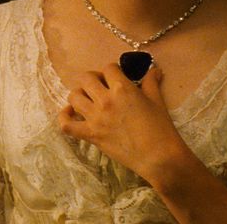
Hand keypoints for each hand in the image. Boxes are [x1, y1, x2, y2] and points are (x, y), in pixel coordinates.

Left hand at [57, 63, 191, 178]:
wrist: (159, 157)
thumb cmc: (161, 129)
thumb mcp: (157, 101)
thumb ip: (151, 82)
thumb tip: (155, 69)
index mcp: (122, 88)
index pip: (108, 68)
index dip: (112, 71)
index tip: (117, 78)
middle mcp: (105, 100)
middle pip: (86, 78)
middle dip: (93, 78)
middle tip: (102, 86)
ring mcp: (95, 118)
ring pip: (74, 97)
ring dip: (80, 94)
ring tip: (89, 99)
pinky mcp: (90, 135)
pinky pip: (66, 124)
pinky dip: (64, 117)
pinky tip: (71, 113)